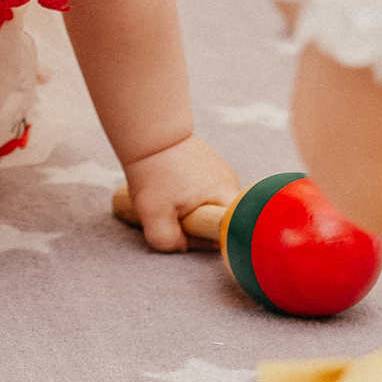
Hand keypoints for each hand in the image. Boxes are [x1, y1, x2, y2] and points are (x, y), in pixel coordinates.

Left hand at [121, 135, 244, 252]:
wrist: (149, 134)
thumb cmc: (154, 172)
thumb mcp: (154, 215)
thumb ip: (169, 240)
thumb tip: (181, 247)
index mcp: (226, 196)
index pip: (230, 233)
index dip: (208, 240)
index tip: (189, 233)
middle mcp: (232, 183)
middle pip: (220, 220)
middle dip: (196, 224)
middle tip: (172, 213)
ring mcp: (223, 173)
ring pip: (211, 205)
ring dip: (191, 208)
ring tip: (169, 196)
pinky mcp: (212, 166)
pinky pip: (205, 191)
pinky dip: (189, 194)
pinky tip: (171, 187)